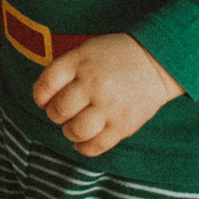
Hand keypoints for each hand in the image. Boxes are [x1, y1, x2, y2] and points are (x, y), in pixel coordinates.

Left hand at [33, 32, 181, 157]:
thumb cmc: (115, 55)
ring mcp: (110, 106)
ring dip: (69, 132)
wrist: (157, 60)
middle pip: (59, 110)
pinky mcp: (124, 125)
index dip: (40, 97)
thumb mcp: (87, 50)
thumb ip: (65, 70)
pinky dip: (84, 148)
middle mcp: (94, 84)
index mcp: (81, 62)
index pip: (46, 85)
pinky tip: (83, 142)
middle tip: (63, 112)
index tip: (44, 100)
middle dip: (55, 114)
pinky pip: (97, 145)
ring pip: (75, 131)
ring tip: (74, 126)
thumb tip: (43, 99)